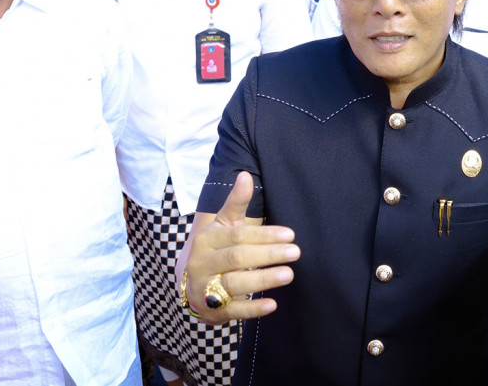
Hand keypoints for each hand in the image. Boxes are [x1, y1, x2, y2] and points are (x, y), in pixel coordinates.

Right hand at [182, 172, 300, 323]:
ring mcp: (204, 288)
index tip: (290, 234)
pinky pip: (232, 311)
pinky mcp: (211, 311)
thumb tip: (246, 175)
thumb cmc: (216, 248)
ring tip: (289, 274)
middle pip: (237, 258)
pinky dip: (252, 309)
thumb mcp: (223, 225)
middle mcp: (202, 263)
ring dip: (263, 279)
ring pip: (234, 284)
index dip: (264, 235)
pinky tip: (272, 305)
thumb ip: (236, 203)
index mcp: (206, 240)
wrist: (192, 282)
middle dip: (268, 254)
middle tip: (296, 252)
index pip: (237, 235)